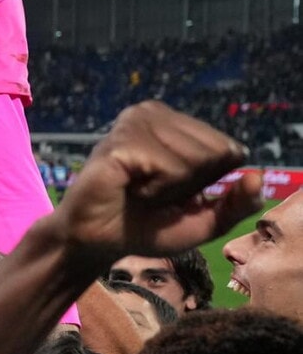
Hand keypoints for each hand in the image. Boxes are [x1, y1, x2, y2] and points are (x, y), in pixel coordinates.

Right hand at [55, 101, 262, 265]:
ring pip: (192, 159)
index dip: (208, 181)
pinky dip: (154, 190)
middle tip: (154, 193)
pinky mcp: (121, 141)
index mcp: (175, 124)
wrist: (98, 241)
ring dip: (170, 189)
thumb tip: (255, 175)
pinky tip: (130, 188)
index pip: (226, 147)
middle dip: (190, 185)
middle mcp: (153, 112)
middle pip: (213, 151)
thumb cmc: (146, 226)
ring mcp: (133, 122)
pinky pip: (166, 167)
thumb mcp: (203, 220)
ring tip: (140, 190)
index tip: (174, 192)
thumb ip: (235, 203)